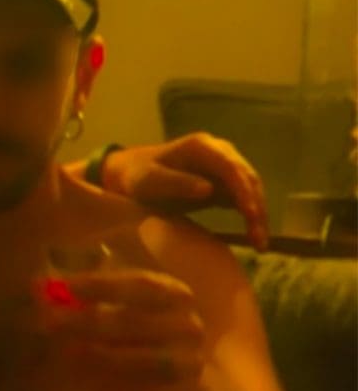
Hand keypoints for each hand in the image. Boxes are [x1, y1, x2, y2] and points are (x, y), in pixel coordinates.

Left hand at [34, 270, 205, 390]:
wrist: (179, 379)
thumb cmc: (136, 334)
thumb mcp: (116, 309)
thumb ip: (84, 298)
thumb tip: (41, 287)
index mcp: (175, 296)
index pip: (140, 285)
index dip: (100, 285)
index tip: (62, 286)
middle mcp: (189, 328)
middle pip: (135, 322)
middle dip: (87, 321)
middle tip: (50, 321)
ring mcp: (191, 365)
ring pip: (144, 361)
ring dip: (101, 357)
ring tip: (67, 353)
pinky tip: (83, 389)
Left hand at [102, 133, 267, 249]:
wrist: (130, 175)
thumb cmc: (137, 176)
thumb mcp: (150, 180)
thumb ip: (176, 183)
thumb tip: (208, 188)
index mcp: (201, 147)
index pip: (230, 167)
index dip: (243, 189)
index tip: (250, 213)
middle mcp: (219, 152)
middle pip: (247, 178)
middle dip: (257, 207)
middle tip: (259, 237)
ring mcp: (223, 167)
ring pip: (250, 190)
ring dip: (258, 215)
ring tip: (260, 243)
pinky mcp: (223, 184)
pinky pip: (243, 199)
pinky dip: (251, 217)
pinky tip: (255, 237)